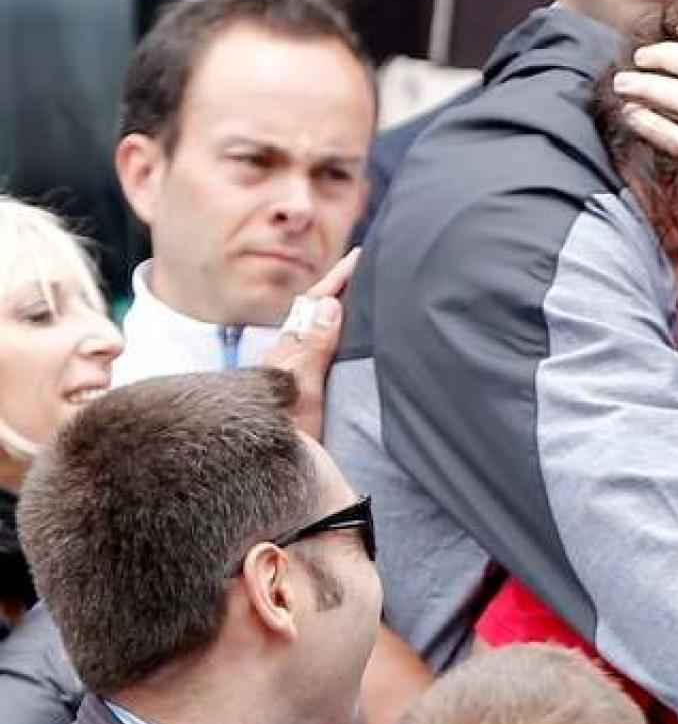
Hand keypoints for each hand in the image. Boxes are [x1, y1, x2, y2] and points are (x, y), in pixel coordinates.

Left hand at [261, 248, 358, 438]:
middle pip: (315, 311)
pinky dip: (338, 331)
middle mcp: (290, 356)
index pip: (314, 304)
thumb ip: (313, 347)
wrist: (266, 467)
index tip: (359, 256)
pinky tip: (347, 335)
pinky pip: (322, 347)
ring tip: (359, 291)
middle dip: (339, 287)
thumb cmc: (283, 432)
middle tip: (364, 266)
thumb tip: (329, 304)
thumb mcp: (303, 387)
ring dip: (338, 308)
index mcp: (289, 349)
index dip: (337, 279)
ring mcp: (294, 372)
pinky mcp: (303, 389)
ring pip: (317, 328)